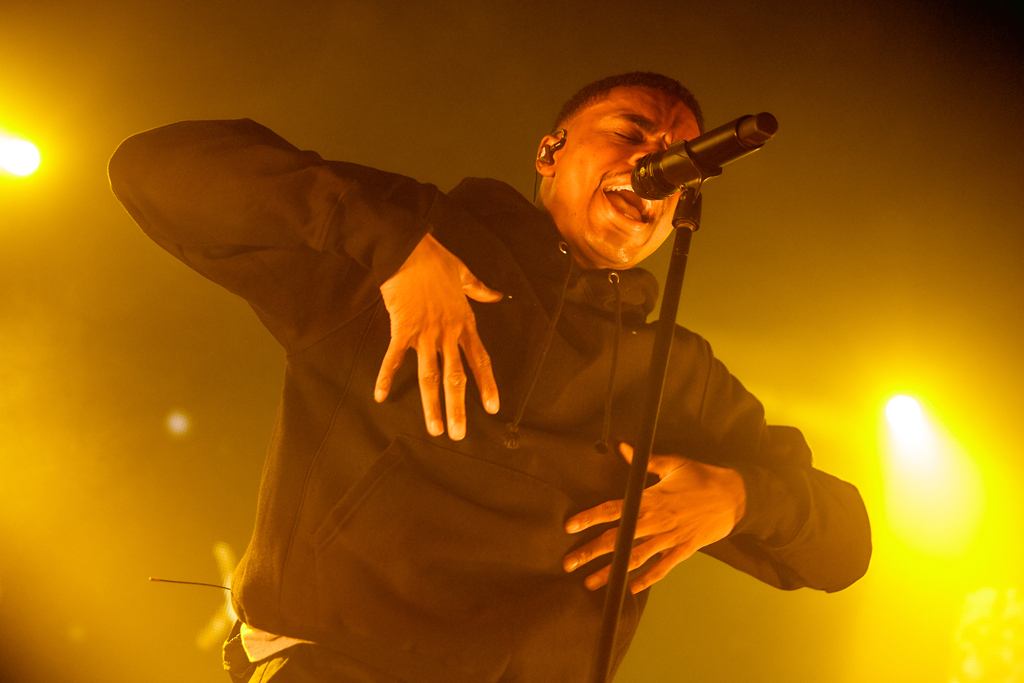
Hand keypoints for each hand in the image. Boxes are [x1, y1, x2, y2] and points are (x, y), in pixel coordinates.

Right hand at [375, 233, 501, 439]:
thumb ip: (480, 289)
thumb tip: (498, 294)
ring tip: (434, 430)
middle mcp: (447, 333)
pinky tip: (381, 396)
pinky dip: (387, 377)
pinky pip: (394, 358)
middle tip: (459, 435)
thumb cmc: (435, 259)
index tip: (492, 407)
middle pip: (456, 378)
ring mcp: (425, 333)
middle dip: (458, 409)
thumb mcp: (464, 273)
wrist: (408, 248)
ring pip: (430, 376)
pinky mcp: (401, 329)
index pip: (479, 360)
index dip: (486, 385)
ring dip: (432, 406)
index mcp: (464, 322)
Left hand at [562, 443, 745, 592]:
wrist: (735, 497)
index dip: (589, 518)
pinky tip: (630, 588)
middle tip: (569, 563)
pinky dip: (646, 579)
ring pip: (634, 558)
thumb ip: (645, 461)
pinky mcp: (683, 550)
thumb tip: (623, 447)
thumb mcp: (674, 464)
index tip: (570, 527)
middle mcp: (656, 522)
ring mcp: (669, 539)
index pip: (613, 510)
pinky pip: (662, 568)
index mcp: (649, 499)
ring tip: (590, 583)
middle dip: (590, 552)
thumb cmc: (702, 477)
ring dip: (611, 572)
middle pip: (617, 539)